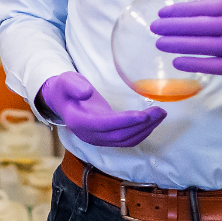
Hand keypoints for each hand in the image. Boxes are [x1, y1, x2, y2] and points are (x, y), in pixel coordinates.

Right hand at [39, 71, 164, 147]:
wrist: (61, 100)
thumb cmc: (65, 88)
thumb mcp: (66, 80)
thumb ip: (74, 85)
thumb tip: (86, 92)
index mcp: (79, 122)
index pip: (105, 125)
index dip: (125, 122)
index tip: (143, 115)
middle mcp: (89, 135)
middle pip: (119, 135)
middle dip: (142, 125)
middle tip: (160, 111)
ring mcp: (98, 138)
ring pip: (126, 140)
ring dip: (145, 129)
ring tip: (160, 114)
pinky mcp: (106, 138)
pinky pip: (126, 140)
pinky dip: (141, 132)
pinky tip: (152, 121)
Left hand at [150, 0, 221, 78]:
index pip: (203, 8)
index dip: (180, 11)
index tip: (162, 14)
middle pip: (200, 27)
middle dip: (173, 27)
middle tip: (155, 28)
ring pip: (203, 46)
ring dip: (178, 45)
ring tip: (160, 43)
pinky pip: (211, 65)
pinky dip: (192, 63)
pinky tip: (176, 61)